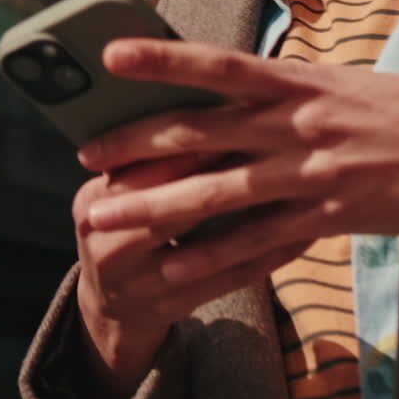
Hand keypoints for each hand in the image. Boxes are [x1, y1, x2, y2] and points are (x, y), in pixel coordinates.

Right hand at [73, 135, 310, 398]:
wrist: (110, 305)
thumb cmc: (126, 221)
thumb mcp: (119, 188)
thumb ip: (149, 153)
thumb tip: (205, 90)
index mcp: (91, 205)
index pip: (139, 171)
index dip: (185, 143)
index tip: (230, 111)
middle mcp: (107, 248)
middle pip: (169, 211)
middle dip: (221, 176)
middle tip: (271, 146)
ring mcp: (142, 286)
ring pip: (207, 251)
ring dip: (257, 217)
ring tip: (300, 186)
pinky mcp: (177, 309)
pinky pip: (233, 279)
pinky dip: (271, 254)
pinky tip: (307, 231)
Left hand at [80, 37, 398, 310]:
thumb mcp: (355, 82)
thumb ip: (301, 87)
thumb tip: (255, 85)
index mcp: (307, 82)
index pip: (223, 66)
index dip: (166, 60)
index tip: (113, 55)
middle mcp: (303, 124)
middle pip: (205, 131)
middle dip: (138, 143)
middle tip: (84, 153)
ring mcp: (315, 173)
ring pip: (220, 191)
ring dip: (156, 205)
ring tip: (105, 217)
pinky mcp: (331, 217)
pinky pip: (260, 243)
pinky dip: (213, 257)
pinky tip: (173, 269)